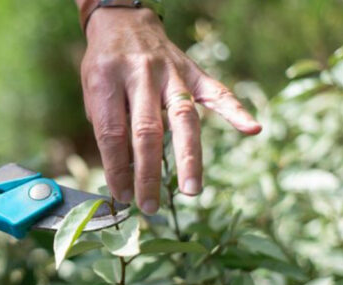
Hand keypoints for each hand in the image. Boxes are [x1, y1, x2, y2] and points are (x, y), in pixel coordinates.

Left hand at [80, 8, 261, 212]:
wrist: (123, 21)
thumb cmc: (104, 65)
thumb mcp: (92, 90)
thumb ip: (106, 125)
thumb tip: (122, 172)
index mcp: (107, 78)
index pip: (112, 132)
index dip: (117, 168)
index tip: (121, 195)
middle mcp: (141, 74)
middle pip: (146, 130)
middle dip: (148, 173)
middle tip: (149, 205)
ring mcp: (171, 72)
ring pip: (182, 117)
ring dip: (187, 157)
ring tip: (190, 190)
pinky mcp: (193, 70)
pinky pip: (216, 92)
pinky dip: (235, 110)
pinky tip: (251, 129)